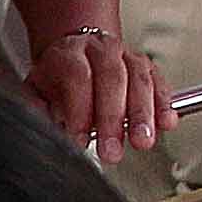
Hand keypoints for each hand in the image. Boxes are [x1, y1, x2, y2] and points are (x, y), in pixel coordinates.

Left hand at [26, 26, 168, 159]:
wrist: (78, 51)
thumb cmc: (58, 75)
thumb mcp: (36, 86)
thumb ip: (35, 105)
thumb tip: (36, 124)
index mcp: (71, 53)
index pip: (78, 77)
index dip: (80, 110)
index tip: (79, 140)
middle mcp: (102, 50)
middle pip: (112, 79)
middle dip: (113, 119)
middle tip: (112, 151)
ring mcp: (128, 57)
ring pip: (140, 81)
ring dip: (144, 115)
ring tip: (142, 142)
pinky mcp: (149, 68)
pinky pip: (160, 83)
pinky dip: (165, 104)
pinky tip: (167, 123)